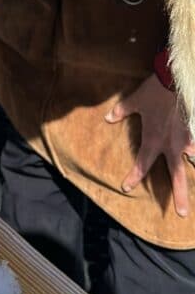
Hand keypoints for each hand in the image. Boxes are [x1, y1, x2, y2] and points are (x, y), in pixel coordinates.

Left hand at [105, 72, 194, 216]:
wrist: (174, 80)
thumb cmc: (153, 92)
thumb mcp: (134, 101)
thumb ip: (121, 112)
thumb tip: (107, 118)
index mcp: (154, 140)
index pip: (142, 164)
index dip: (134, 177)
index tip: (126, 187)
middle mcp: (171, 145)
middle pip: (176, 176)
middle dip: (179, 196)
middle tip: (182, 214)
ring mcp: (185, 140)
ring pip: (190, 163)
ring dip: (192, 174)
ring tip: (194, 192)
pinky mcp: (193, 131)